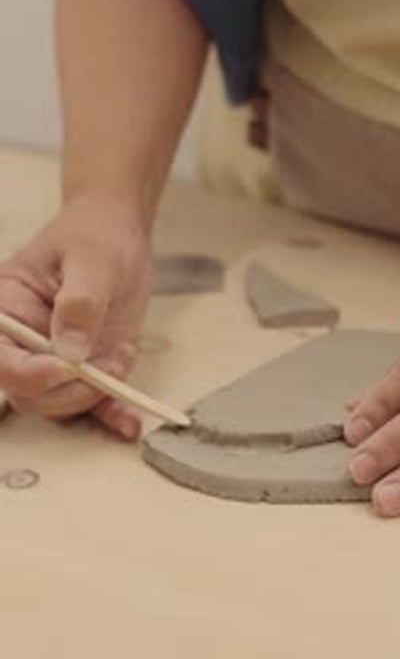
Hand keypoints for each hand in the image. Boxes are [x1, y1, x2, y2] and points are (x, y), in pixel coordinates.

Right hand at [0, 196, 150, 438]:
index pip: (2, 358)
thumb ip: (80, 302)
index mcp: (7, 309)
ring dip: (96, 395)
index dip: (30, 372)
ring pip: (59, 404)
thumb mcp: (93, 259)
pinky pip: (91, 404)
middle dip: (72, 388)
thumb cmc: (97, 236)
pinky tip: (128, 423)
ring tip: (123, 355)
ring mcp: (55, 359)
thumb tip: (70, 350)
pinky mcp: (86, 368)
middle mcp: (24, 341)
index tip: (68, 366)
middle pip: (28, 392)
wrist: (120, 235)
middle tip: (110, 362)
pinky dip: (110, 415)